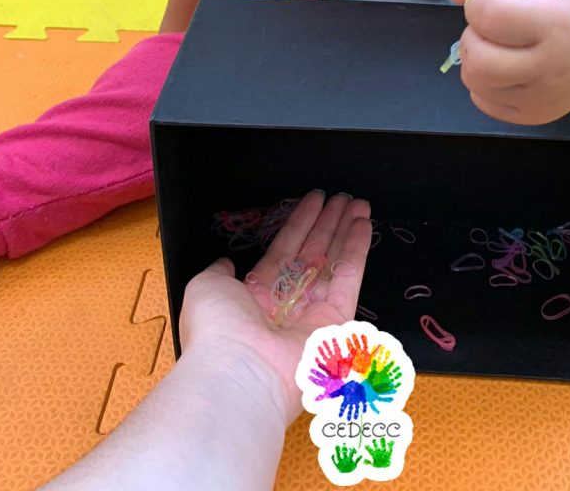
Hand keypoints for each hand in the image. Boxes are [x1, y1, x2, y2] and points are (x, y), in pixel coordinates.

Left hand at [178, 191, 371, 425]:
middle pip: (313, 253)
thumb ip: (220, 270)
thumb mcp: (207, 286)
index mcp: (256, 295)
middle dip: (328, 223)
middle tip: (342, 198)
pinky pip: (349, 278)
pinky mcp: (336, 322)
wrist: (239, 371)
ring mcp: (314, 313)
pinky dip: (357, 249)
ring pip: (334, 262)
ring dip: (346, 230)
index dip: (300, 223)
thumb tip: (226, 262)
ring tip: (358, 203)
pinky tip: (363, 224)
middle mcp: (287, 303)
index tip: (314, 200)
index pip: (284, 249)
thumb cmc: (218, 328)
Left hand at [449, 0, 569, 124]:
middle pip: (477, 58)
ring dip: (474, 59)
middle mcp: (551, 68)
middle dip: (472, 36)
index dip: (478, 3)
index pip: (488, 16)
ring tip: (497, 46)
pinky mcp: (536, 117)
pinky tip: (505, 68)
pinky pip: (482, 101)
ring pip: (475, 81)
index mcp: (554, 25)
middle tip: (490, 28)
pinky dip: (483, 82)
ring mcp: (544, 99)